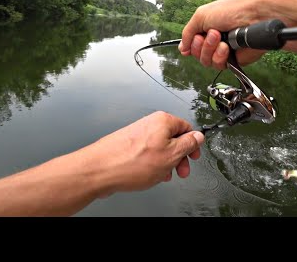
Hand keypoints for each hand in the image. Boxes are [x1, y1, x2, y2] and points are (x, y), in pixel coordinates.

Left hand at [77, 111, 204, 197]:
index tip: (193, 158)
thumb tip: (198, 137)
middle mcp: (150, 124)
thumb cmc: (131, 163)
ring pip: (160, 148)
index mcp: (163, 121)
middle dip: (179, 157)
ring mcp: (138, 134)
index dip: (192, 145)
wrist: (99, 170)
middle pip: (173, 138)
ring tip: (162, 176)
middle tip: (180, 171)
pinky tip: (149, 175)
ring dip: (165, 163)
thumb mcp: (171, 155)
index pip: (187, 128)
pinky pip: (147, 152)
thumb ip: (188, 145)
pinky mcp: (128, 144)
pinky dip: (152, 164)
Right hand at [178, 0, 269, 69]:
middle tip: (213, 34)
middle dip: (202, 45)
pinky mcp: (233, 60)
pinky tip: (227, 48)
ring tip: (221, 39)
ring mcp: (224, 51)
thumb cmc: (235, 10)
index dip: (191, 43)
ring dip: (210, 50)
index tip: (196, 37)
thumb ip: (188, 32)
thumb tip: (182, 48)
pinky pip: (218, 66)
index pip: (192, 42)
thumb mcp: (201, 15)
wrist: (256, 17)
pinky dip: (220, 57)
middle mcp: (216, 39)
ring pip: (206, 61)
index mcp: (208, 26)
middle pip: (197, 53)